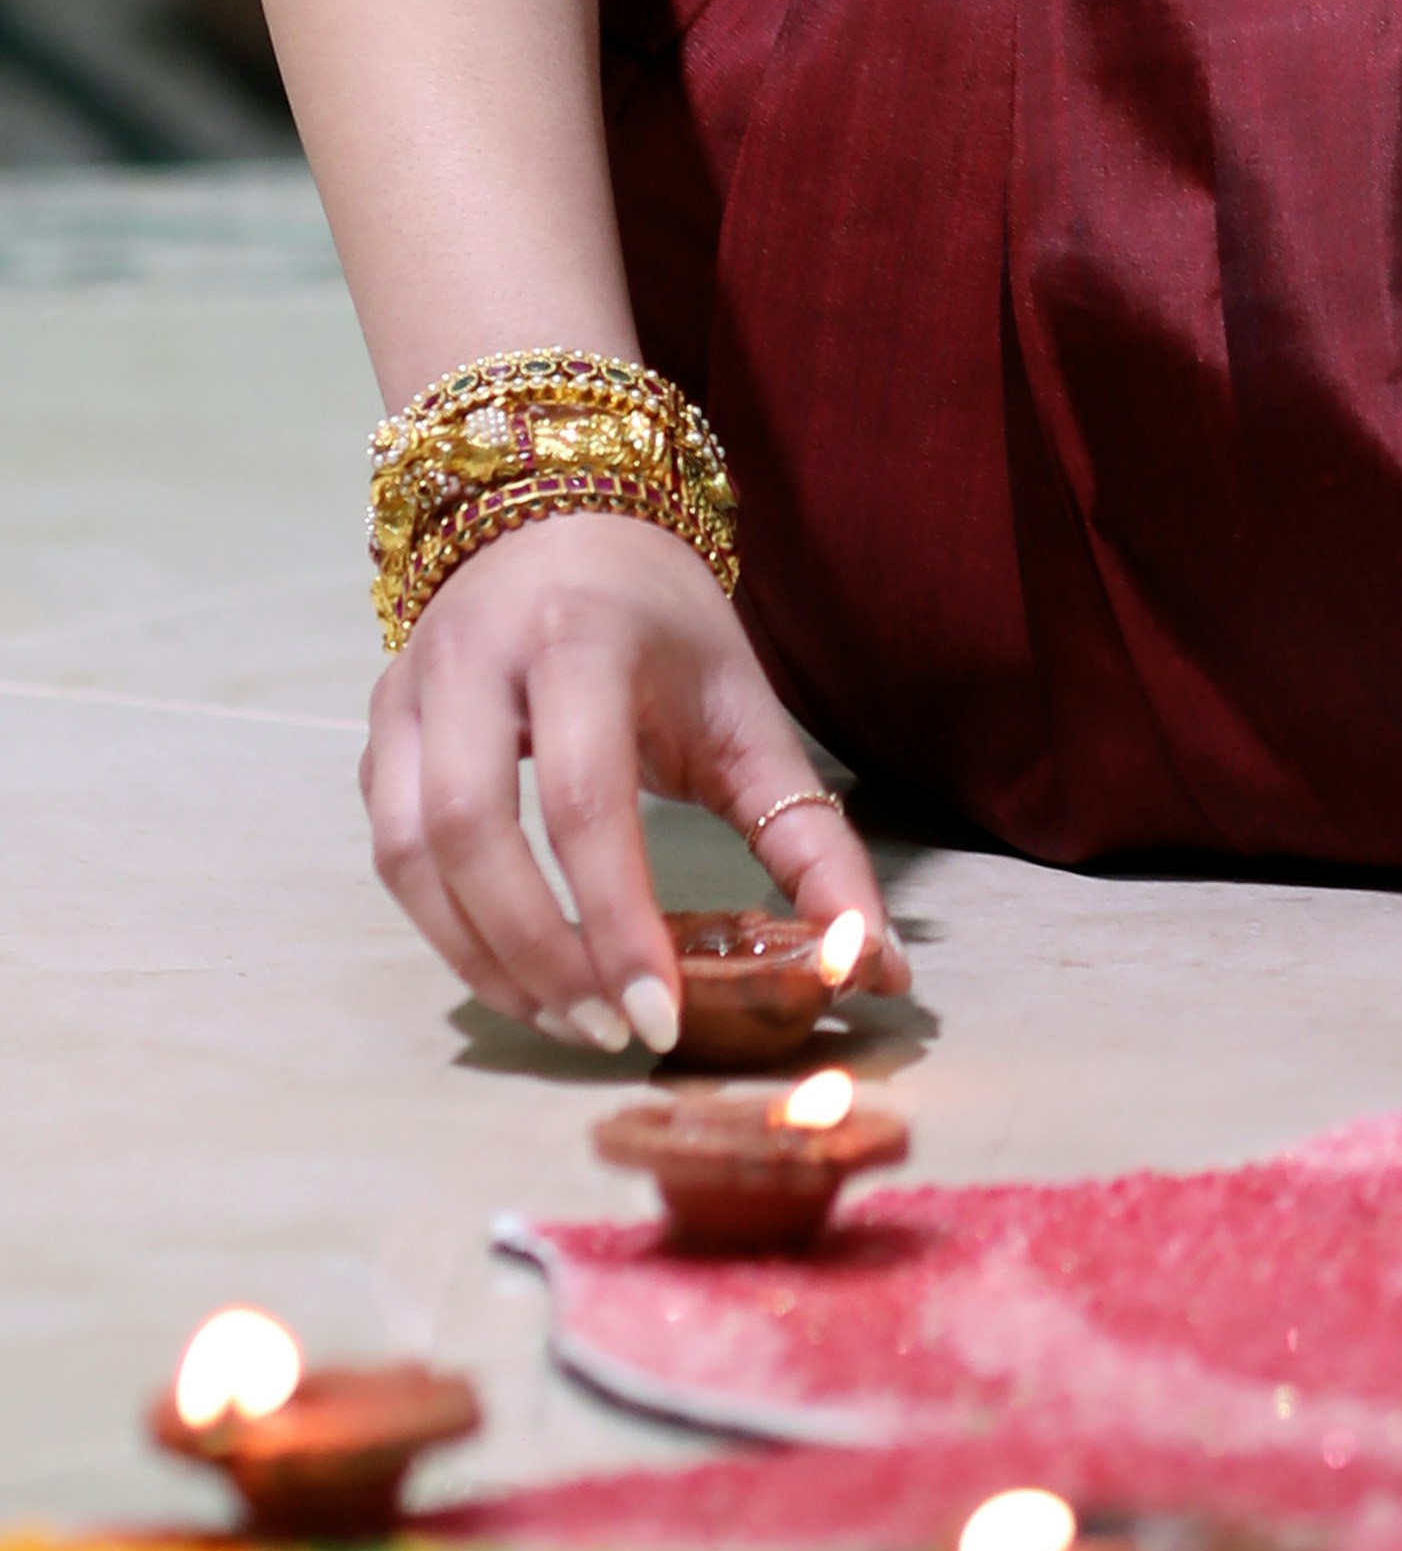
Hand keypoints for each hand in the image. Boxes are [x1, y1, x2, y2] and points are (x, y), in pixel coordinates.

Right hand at [361, 511, 904, 1048]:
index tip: (658, 1015)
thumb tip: (873, 964)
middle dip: (537, 955)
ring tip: (564, 1018)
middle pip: (471, 834)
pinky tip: (513, 968)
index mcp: (581, 636)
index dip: (615, 921)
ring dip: (481, 958)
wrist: (566, 520)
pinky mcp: (378, 727)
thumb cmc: (664, 626)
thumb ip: (809, 837)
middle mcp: (477, 656)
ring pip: (408, 854)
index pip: (583, 800)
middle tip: (608, 1030)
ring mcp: (412, 690)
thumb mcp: (749, 711)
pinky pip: (389, 851)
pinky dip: (445, 928)